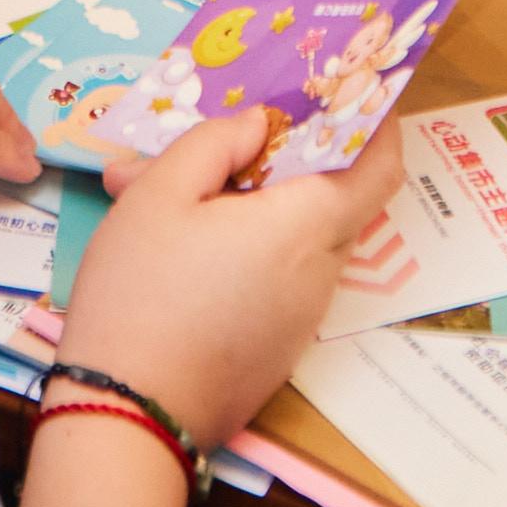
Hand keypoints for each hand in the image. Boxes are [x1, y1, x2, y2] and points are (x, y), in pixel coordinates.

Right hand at [50, 97, 404, 458]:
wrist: (128, 414)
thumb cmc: (142, 294)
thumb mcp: (160, 195)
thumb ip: (215, 143)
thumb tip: (258, 126)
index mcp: (304, 227)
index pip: (378, 166)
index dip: (377, 123)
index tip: (351, 91)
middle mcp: (319, 274)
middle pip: (332, 200)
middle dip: (287, 161)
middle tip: (226, 139)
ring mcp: (301, 319)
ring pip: (297, 241)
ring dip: (254, 210)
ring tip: (169, 196)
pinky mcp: (276, 351)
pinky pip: (278, 282)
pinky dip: (247, 254)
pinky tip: (178, 253)